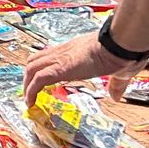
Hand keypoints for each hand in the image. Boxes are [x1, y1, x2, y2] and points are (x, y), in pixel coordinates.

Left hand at [22, 34, 143, 106]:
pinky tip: (31, 103)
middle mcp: (63, 52)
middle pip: (35, 60)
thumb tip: (116, 97)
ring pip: (32, 68)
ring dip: (27, 84)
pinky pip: (38, 80)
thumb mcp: (119, 71)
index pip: (50, 56)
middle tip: (30, 91)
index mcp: (75, 50)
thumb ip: (116, 84)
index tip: (41, 81)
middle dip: (29, 76)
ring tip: (29, 99)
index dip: (43, 68)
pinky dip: (31, 92)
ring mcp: (60, 59)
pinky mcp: (60, 68)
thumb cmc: (121, 52)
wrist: (120, 44)